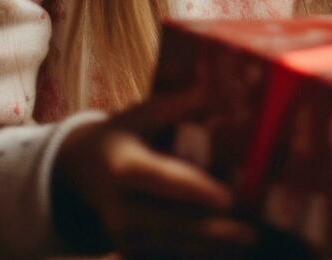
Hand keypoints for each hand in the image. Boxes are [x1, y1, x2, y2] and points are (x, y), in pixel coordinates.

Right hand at [51, 85, 258, 257]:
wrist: (79, 170)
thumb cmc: (121, 135)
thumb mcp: (138, 115)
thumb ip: (173, 106)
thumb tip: (210, 88)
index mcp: (123, 168)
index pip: (162, 182)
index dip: (195, 192)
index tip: (228, 199)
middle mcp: (120, 208)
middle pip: (171, 224)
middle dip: (213, 232)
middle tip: (252, 235)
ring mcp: (124, 235)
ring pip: (173, 247)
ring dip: (211, 248)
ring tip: (249, 244)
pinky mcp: (131, 251)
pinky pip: (168, 256)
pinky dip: (198, 253)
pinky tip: (229, 252)